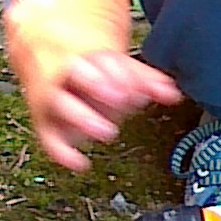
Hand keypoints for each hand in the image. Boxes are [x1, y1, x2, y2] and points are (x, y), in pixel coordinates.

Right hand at [31, 51, 182, 171]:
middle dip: (98, 84)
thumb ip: (146, 80)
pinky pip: (50, 139)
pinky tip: (81, 163)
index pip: (101, 59)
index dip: (119, 73)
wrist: (48, 63)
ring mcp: (55, 100)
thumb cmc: (90, 71)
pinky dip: (63, 153)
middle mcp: (67, 77)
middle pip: (76, 74)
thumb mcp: (118, 69)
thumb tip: (172, 94)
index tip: (137, 86)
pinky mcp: (47, 124)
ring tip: (106, 130)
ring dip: (83, 117)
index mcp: (86, 58)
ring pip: (61, 104)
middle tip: (121, 97)